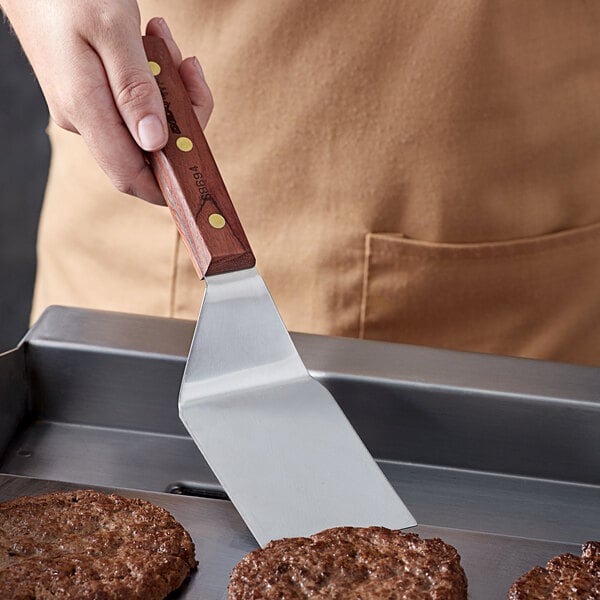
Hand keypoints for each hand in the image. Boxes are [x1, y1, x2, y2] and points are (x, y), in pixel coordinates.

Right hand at [0, 1, 212, 203]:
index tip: (200, 161)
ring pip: (144, 120)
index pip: (133, 177)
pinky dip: (151, 76)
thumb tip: (155, 142)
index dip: (170, 183)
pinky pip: (132, 100)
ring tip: (164, 37)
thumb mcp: (112, 30)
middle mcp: (83, 119)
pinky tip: (151, 40)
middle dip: (181, 113)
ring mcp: (84, 107)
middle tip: (187, 64)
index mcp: (85, 110)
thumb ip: (135, 89)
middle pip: (149, 148)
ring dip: (168, 85)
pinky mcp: (87, 93)